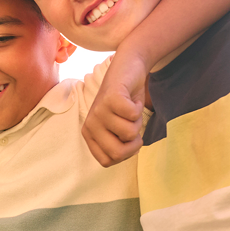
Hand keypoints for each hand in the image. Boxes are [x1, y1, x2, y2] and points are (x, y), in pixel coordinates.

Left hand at [82, 52, 147, 166]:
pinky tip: (132, 99)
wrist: (128, 69)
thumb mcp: (118, 128)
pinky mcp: (110, 98)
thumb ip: (118, 145)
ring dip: (137, 121)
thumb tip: (123, 155)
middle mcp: (90, 124)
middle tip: (132, 123)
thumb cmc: (125, 103)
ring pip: (129, 133)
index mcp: (90, 135)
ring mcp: (98, 111)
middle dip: (134, 142)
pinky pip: (132, 115)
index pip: (107, 161)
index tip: (128, 138)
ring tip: (130, 108)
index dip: (125, 153)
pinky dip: (139, 108)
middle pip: (118, 153)